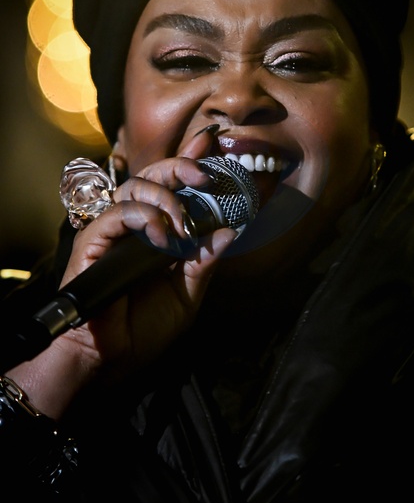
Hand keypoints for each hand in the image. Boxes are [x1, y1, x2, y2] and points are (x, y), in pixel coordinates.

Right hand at [7, 127, 235, 417]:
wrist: (110, 358)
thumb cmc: (143, 328)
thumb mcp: (187, 293)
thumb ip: (205, 261)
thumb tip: (229, 230)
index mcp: (159, 233)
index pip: (174, 187)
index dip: (191, 162)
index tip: (213, 143)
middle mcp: (135, 225)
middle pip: (154, 175)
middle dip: (181, 166)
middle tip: (204, 176)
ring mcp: (113, 230)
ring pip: (134, 187)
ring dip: (165, 197)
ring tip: (182, 225)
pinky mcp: (94, 240)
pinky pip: (119, 212)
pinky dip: (145, 218)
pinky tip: (163, 238)